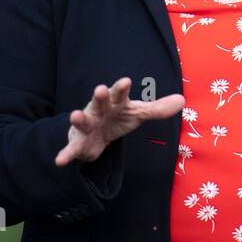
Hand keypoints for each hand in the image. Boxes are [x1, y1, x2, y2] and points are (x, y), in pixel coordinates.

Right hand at [54, 76, 185, 166]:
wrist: (98, 136)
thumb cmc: (118, 118)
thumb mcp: (138, 114)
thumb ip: (157, 109)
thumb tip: (182, 101)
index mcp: (115, 103)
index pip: (120, 94)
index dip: (122, 88)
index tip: (126, 81)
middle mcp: (99, 110)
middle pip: (100, 102)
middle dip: (100, 96)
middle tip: (100, 89)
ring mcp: (87, 125)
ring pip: (83, 121)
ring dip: (78, 118)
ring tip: (75, 114)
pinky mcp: (79, 142)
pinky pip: (71, 148)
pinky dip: (65, 154)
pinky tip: (59, 160)